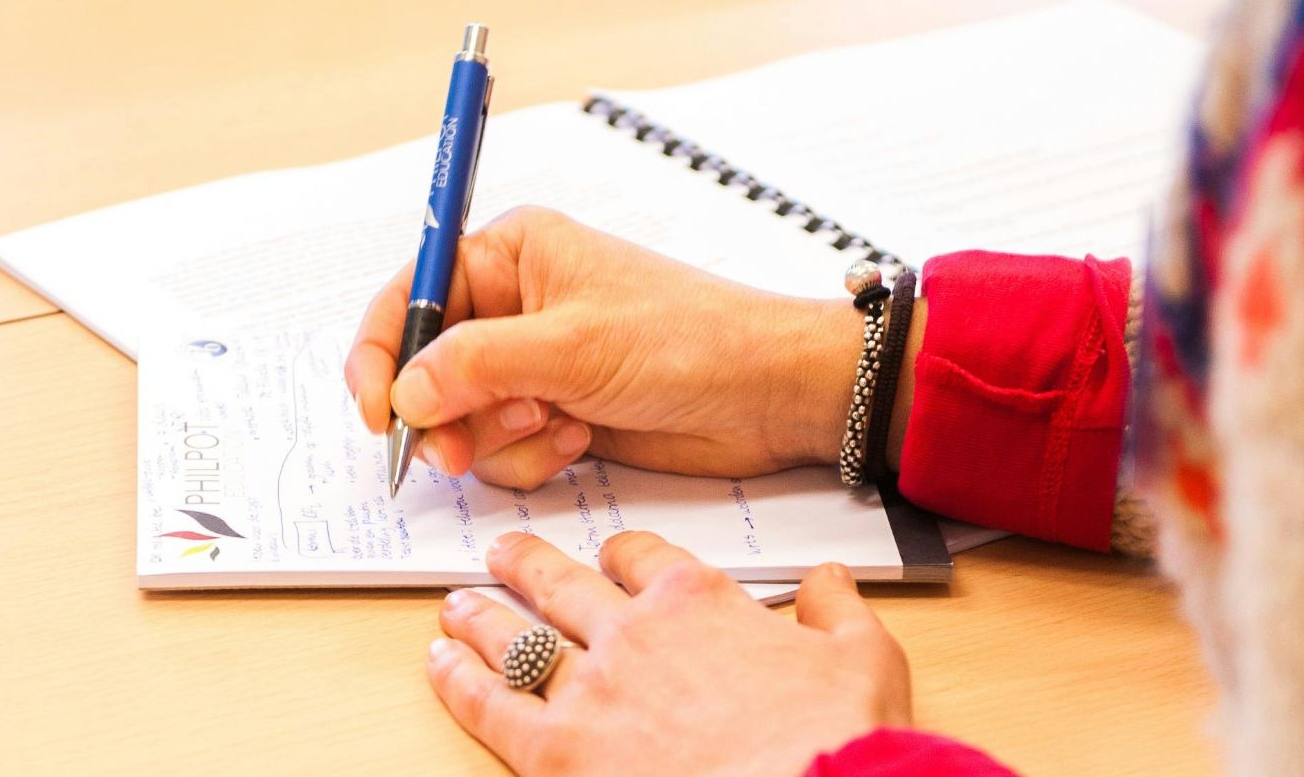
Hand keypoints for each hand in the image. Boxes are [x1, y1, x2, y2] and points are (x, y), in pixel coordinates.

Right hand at [343, 206, 866, 488]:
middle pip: (425, 368)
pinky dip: (528, 456)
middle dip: (443, 414)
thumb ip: (476, 365)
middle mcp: (512, 305)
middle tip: (460, 450)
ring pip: (460, 418)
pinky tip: (578, 440)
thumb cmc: (688, 341)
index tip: (379, 411)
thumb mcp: (572, 347)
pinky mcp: (553, 411)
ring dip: (496, 438)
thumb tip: (404, 391)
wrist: (767, 396)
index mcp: (510, 255)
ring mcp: (532, 363)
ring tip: (553, 426)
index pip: (410, 295)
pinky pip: (500, 449)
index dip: (381, 353)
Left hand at [428, 531, 911, 775]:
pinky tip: (438, 664)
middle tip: (502, 553)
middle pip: (563, 582)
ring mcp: (589, 689)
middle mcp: (633, 631)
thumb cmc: (838, 739)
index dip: (621, 553)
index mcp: (698, 600)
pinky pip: (491, 704)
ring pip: (516, 636)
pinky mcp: (557, 751)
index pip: (642, 555)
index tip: (611, 554)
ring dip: (480, 616)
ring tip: (456, 605)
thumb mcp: (865, 658)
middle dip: (527, 565)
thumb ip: (839, 608)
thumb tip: (830, 580)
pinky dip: (458, 681)